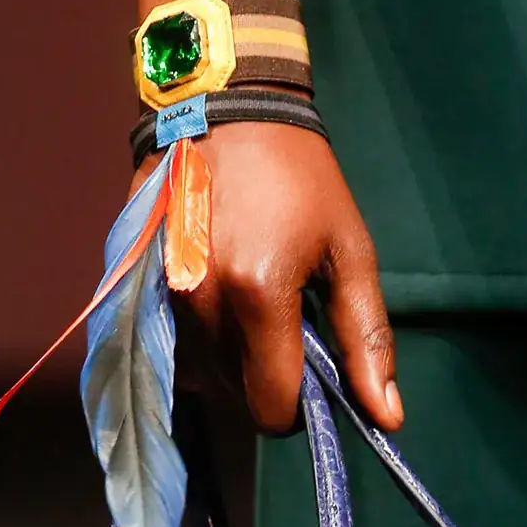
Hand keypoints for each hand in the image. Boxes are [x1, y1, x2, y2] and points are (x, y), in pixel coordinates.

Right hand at [133, 124, 401, 435]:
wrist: (226, 107)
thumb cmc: (302, 178)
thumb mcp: (351, 252)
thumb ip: (365, 338)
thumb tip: (388, 418)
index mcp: (258, 295)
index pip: (270, 406)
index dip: (296, 410)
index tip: (311, 380)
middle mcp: (201, 303)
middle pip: (233, 394)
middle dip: (264, 380)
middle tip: (287, 331)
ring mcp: (162, 293)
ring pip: (201, 371)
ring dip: (232, 359)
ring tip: (254, 303)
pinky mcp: (138, 281)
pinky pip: (172, 342)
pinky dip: (200, 336)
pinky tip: (221, 293)